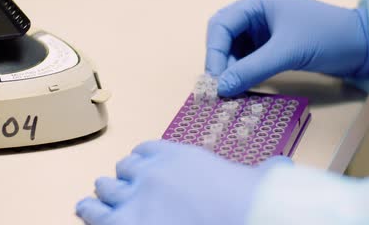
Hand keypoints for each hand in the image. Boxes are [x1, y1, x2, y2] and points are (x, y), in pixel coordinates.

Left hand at [76, 140, 291, 224]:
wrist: (239, 220)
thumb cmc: (250, 205)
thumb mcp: (258, 181)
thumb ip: (262, 171)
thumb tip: (283, 169)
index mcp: (178, 156)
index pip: (147, 150)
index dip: (143, 160)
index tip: (142, 168)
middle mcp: (151, 170)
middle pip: (124, 168)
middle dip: (124, 178)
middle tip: (124, 187)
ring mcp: (134, 196)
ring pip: (105, 187)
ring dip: (102, 193)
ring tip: (96, 197)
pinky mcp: (123, 223)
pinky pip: (94, 214)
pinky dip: (88, 212)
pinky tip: (84, 211)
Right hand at [206, 0, 368, 95]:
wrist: (364, 46)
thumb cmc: (327, 38)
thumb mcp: (286, 53)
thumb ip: (251, 70)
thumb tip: (220, 89)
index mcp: (258, 2)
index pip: (221, 25)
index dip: (214, 53)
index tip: (215, 80)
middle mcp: (257, 12)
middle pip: (223, 35)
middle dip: (219, 60)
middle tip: (219, 86)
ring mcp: (264, 28)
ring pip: (233, 48)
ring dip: (229, 68)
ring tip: (231, 89)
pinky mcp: (272, 44)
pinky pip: (247, 57)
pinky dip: (242, 71)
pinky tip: (243, 85)